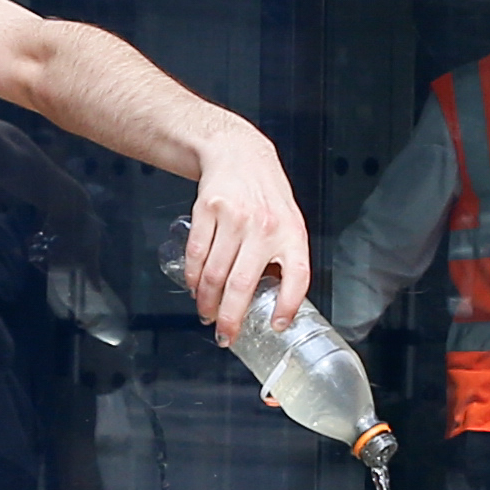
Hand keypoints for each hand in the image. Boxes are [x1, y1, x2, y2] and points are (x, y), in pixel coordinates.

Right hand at [176, 134, 312, 345]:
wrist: (239, 154)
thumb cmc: (266, 195)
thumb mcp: (289, 223)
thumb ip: (285, 259)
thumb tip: (276, 305)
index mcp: (291, 233)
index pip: (297, 276)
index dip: (288, 306)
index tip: (276, 326)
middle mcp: (265, 226)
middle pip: (242, 284)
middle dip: (231, 318)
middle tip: (226, 336)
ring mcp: (234, 218)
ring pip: (214, 273)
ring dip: (207, 301)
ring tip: (207, 314)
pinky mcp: (208, 210)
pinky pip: (197, 254)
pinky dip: (192, 277)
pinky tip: (194, 288)